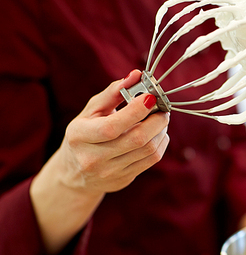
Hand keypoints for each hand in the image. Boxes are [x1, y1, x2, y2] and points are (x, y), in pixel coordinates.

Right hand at [60, 70, 169, 193]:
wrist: (75, 174)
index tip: (150, 97)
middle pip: (137, 139)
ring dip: (161, 131)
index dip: (136, 111)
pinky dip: (161, 143)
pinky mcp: (124, 179)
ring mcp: (109, 172)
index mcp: (80, 136)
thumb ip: (112, 92)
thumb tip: (135, 75)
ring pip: (149, 150)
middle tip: (162, 109)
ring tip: (159, 120)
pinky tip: (157, 134)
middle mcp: (93, 158)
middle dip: (156, 120)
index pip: (112, 126)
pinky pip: (152, 160)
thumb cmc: (84, 134)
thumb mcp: (91, 111)